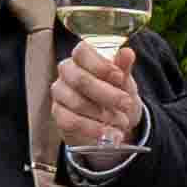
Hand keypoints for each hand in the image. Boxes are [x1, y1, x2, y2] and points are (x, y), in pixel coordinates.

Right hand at [48, 32, 148, 153]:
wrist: (113, 119)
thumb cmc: (117, 92)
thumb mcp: (124, 81)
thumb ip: (124, 67)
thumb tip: (127, 52)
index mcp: (82, 57)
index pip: (82, 52)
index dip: (101, 65)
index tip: (120, 77)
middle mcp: (66, 72)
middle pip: (81, 80)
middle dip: (107, 94)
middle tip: (127, 104)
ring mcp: (60, 93)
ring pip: (77, 103)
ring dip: (103, 115)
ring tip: (123, 122)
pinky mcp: (58, 113)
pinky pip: (71, 122)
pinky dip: (93, 129)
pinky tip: (109, 134)